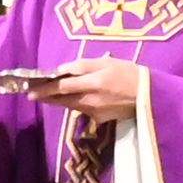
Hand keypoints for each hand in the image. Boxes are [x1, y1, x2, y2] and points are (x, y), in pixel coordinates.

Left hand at [42, 58, 157, 121]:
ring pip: (71, 106)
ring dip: (59, 101)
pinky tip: (76, 98)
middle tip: (34, 94)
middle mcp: (90, 100)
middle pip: (62, 100)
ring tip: (49, 95)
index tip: (30, 91)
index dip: (45, 89)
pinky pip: (83, 110)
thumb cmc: (130, 74)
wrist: (151, 96)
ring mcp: (94, 112)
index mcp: (93, 83)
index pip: (62, 87)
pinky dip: (76, 104)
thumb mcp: (108, 63)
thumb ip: (84, 65)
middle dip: (47, 97)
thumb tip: (63, 69)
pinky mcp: (100, 119)